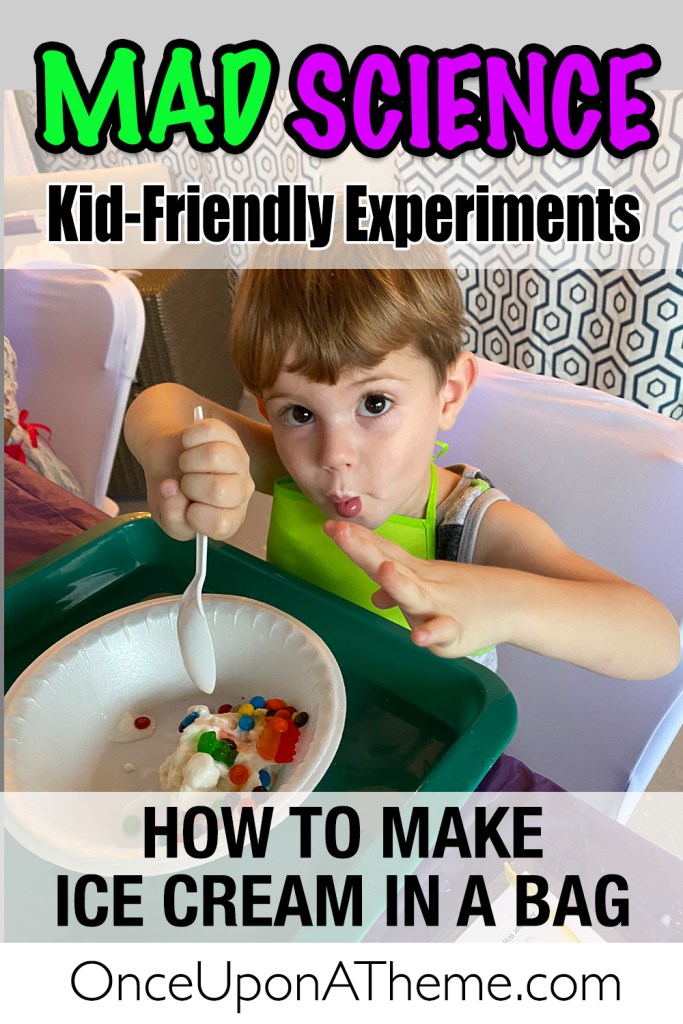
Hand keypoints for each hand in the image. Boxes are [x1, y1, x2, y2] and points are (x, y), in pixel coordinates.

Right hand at [151, 417, 254, 541]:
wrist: (167, 460)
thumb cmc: (172, 494)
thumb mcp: (165, 517)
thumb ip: (171, 517)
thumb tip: (172, 489)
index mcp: (230, 518)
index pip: (220, 524)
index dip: (193, 516)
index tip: (186, 508)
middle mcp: (242, 491)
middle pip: (219, 490)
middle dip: (189, 486)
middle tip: (184, 484)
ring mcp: (239, 460)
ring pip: (215, 456)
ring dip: (188, 460)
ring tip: (186, 465)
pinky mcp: (229, 434)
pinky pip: (209, 431)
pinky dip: (189, 438)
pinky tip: (188, 445)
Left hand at [323, 520, 511, 658]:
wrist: (517, 604)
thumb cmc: (469, 596)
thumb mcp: (429, 591)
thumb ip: (399, 591)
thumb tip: (374, 598)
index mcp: (414, 574)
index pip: (381, 551)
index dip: (356, 539)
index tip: (329, 523)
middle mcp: (422, 585)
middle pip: (388, 564)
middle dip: (362, 549)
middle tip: (337, 530)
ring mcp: (438, 607)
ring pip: (413, 596)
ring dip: (397, 585)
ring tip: (383, 571)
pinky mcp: (456, 632)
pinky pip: (442, 633)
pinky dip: (431, 635)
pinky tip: (418, 638)